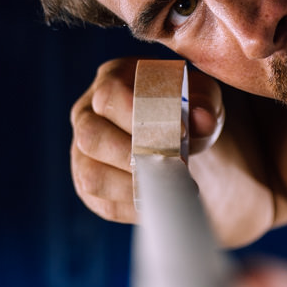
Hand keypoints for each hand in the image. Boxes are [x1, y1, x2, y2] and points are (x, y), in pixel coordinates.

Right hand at [69, 57, 224, 225]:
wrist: (182, 141)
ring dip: (133, 185)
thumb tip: (201, 118)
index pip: (109, 95)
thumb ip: (203, 104)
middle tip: (173, 164)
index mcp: (111, 80)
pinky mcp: (89, 186)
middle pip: (90, 137)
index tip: (178, 132)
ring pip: (91, 176)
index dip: (140, 116)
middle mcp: (87, 114)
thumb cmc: (186, 111)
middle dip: (133, 156)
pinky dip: (134, 206)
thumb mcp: (202, 100)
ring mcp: (83, 152)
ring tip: (169, 184)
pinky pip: (103, 203)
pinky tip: (160, 198)